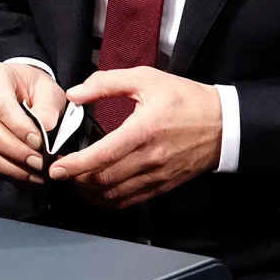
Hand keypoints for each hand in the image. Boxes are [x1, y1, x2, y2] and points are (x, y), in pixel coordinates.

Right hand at [0, 62, 66, 183]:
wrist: (20, 88)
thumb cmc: (34, 87)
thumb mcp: (48, 90)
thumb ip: (48, 108)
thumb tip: (44, 129)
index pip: (2, 107)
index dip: (20, 128)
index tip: (40, 143)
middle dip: (16, 151)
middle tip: (39, 163)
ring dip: (11, 165)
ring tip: (34, 172)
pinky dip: (4, 168)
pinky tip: (24, 173)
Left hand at [47, 67, 221, 209]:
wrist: (222, 123)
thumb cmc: (184, 98)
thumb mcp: (146, 79)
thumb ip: (107, 83)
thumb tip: (75, 94)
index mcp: (143, 130)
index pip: (103, 155)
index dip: (76, 165)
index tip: (57, 168)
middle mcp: (149, 158)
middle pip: (104, 180)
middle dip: (77, 180)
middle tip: (60, 173)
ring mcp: (157, 176)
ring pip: (115, 195)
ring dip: (90, 193)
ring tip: (76, 182)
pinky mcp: (163, 186)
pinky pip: (131, 201)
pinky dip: (109, 201)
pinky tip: (98, 192)